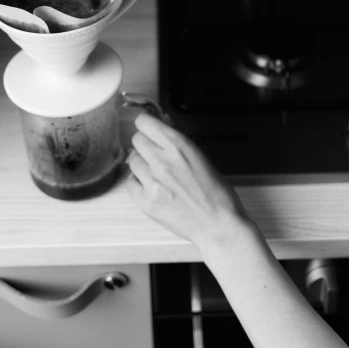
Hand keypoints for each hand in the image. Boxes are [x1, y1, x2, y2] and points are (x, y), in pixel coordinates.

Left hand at [126, 112, 250, 250]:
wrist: (218, 225)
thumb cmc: (216, 192)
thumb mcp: (199, 156)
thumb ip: (176, 140)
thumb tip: (161, 122)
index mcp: (178, 146)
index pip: (144, 122)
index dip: (147, 124)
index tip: (148, 128)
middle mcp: (162, 161)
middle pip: (136, 139)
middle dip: (145, 143)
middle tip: (156, 153)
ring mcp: (152, 182)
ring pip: (132, 160)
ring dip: (142, 163)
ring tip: (157, 173)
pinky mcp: (146, 202)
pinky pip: (130, 183)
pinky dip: (138, 182)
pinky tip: (152, 186)